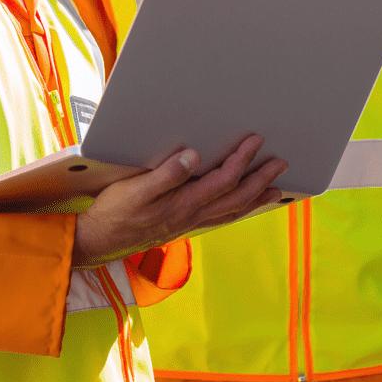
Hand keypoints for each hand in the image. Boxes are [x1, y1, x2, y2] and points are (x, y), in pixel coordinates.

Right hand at [72, 134, 286, 267]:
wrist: (100, 240)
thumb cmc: (115, 211)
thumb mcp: (135, 189)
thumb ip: (166, 174)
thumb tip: (193, 157)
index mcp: (183, 203)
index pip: (223, 180)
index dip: (242, 161)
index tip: (255, 141)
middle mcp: (192, 215)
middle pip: (236, 198)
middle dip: (261, 179)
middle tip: (281, 163)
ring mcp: (190, 222)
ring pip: (232, 210)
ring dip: (256, 197)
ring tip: (276, 188)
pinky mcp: (184, 224)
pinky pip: (222, 218)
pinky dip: (240, 210)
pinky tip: (244, 204)